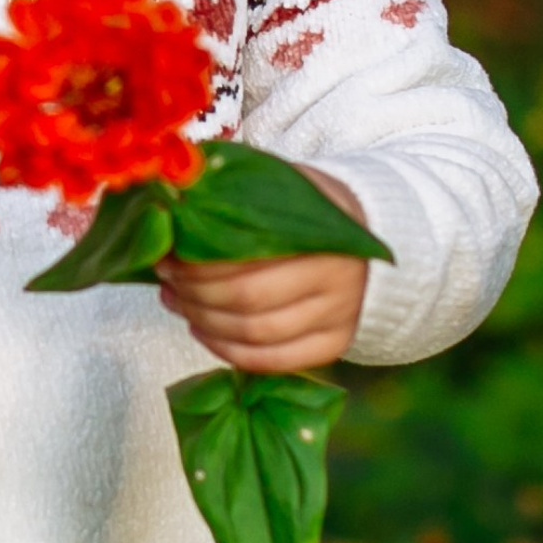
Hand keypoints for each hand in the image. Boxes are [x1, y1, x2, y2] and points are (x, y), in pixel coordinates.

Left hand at [155, 166, 370, 371]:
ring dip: (205, 323)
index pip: (244, 262)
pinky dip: (230, 352)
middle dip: (195, 294)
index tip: (167, 255)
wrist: (374, 229)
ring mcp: (339, 316)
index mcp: (320, 236)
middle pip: (247, 301)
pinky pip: (276, 361)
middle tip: (168, 280)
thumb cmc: (314, 204)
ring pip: (257, 335)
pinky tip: (202, 332)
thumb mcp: (286, 181)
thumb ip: (239, 189)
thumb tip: (178, 196)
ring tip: (178, 303)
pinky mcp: (336, 343)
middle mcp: (336, 280)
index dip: (196, 264)